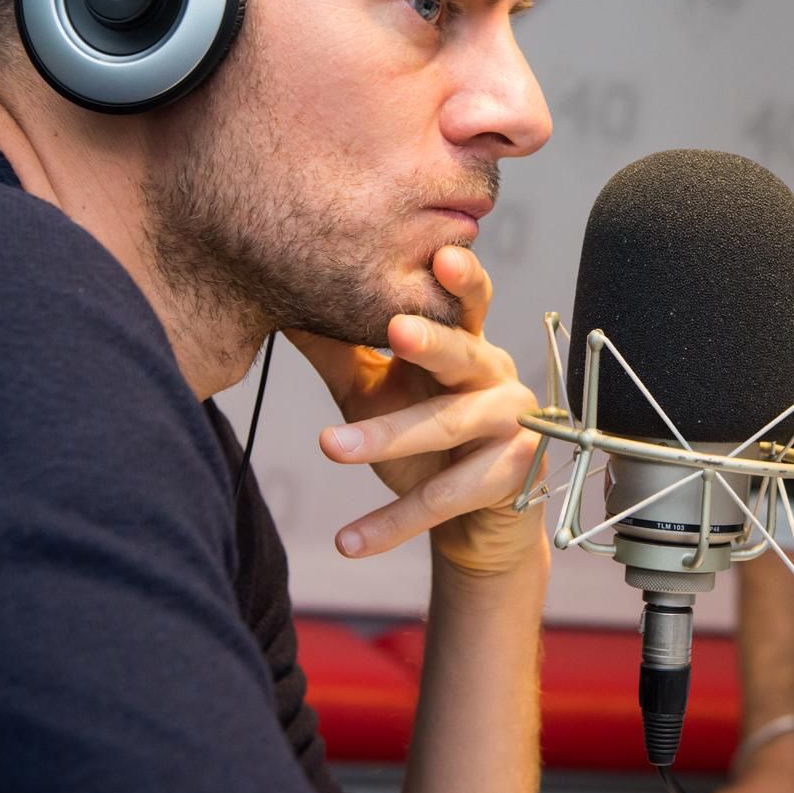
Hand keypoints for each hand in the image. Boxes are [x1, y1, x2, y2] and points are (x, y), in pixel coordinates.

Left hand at [289, 245, 544, 576]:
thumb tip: (283, 308)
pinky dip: (392, 523)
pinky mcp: (510, 477)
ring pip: (448, 427)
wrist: (476, 521)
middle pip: (464, 354)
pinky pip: (445, 499)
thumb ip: (342, 353)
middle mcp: (494, 376)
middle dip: (433, 342)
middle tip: (397, 330)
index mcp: (465, 344)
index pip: (466, 301)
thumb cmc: (428, 442)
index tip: (442, 252)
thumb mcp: (379, 393)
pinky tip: (349, 540)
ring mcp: (510, 426)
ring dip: (387, 438)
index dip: (462, 277)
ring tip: (332, 446)